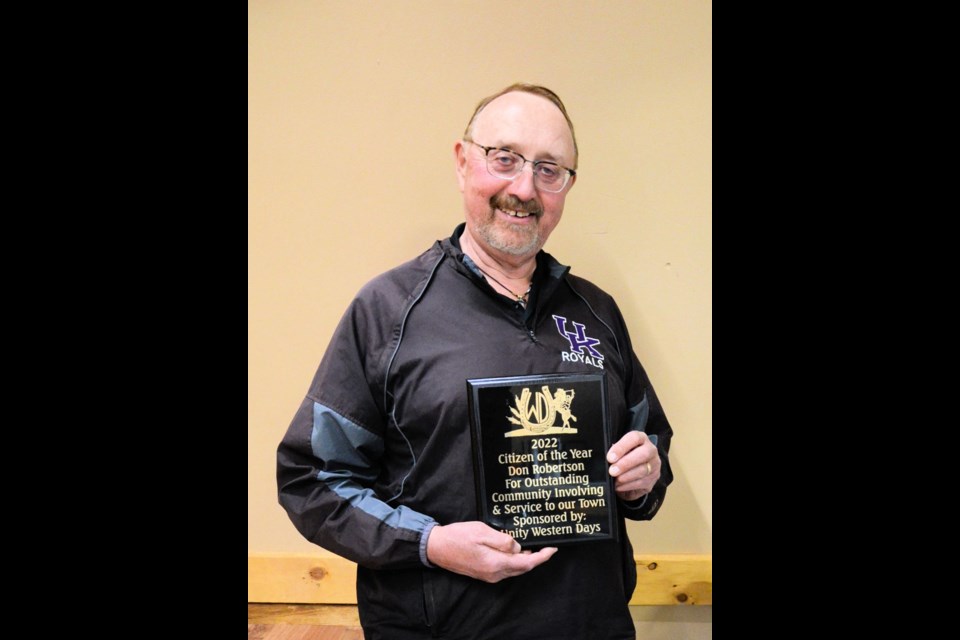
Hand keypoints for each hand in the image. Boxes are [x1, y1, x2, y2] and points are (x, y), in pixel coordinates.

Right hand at [425, 521, 557, 582]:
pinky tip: (514, 550)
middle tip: (546, 546)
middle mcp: (494, 574)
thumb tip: (518, 547)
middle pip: (522, 568)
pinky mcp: (484, 573)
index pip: (527, 562)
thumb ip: (503, 540)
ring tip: (532, 546)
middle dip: (536, 558)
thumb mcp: (482, 531)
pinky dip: (514, 561)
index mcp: (496, 564)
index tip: (553, 549)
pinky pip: (505, 569)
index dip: (542, 557)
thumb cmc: (458, 537)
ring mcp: (489, 576)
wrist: (437, 548)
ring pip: (514, 569)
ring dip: (525, 559)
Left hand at [607, 430, 658, 501]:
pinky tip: (619, 486)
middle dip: (625, 464)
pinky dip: (628, 486)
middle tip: (612, 471)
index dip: (621, 447)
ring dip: (626, 477)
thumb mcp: (619, 451)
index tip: (610, 457)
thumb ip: (614, 453)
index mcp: (641, 439)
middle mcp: (651, 450)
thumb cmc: (624, 457)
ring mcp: (654, 465)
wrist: (635, 470)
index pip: (634, 438)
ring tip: (615, 480)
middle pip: (643, 454)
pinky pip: (642, 483)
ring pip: (643, 470)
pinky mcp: (654, 478)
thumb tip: (606, 459)